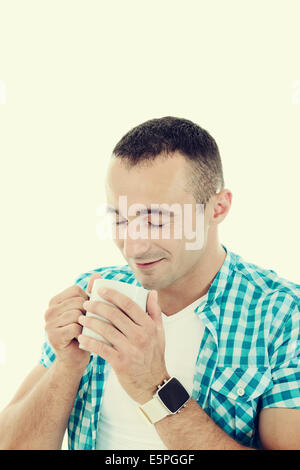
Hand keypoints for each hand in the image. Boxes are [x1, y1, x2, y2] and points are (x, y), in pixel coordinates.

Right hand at [44, 273, 101, 371]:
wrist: (74, 359)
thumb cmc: (82, 332)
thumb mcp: (86, 310)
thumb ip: (90, 293)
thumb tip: (97, 275)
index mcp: (55, 301)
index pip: (76, 290)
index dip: (87, 298)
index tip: (89, 310)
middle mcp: (49, 311)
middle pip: (78, 301)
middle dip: (88, 311)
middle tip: (90, 323)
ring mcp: (49, 323)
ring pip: (77, 314)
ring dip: (87, 322)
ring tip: (87, 330)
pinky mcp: (54, 336)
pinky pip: (75, 326)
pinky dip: (83, 332)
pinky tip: (83, 337)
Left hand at [77, 288, 168, 403]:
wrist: (152, 384)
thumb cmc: (154, 355)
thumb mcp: (159, 332)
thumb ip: (155, 311)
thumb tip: (152, 292)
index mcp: (148, 326)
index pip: (129, 304)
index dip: (113, 295)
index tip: (100, 290)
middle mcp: (140, 336)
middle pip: (115, 315)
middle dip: (97, 306)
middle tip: (86, 303)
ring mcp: (130, 349)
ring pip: (106, 330)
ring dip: (91, 322)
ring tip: (81, 318)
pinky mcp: (120, 362)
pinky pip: (101, 348)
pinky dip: (90, 342)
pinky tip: (81, 338)